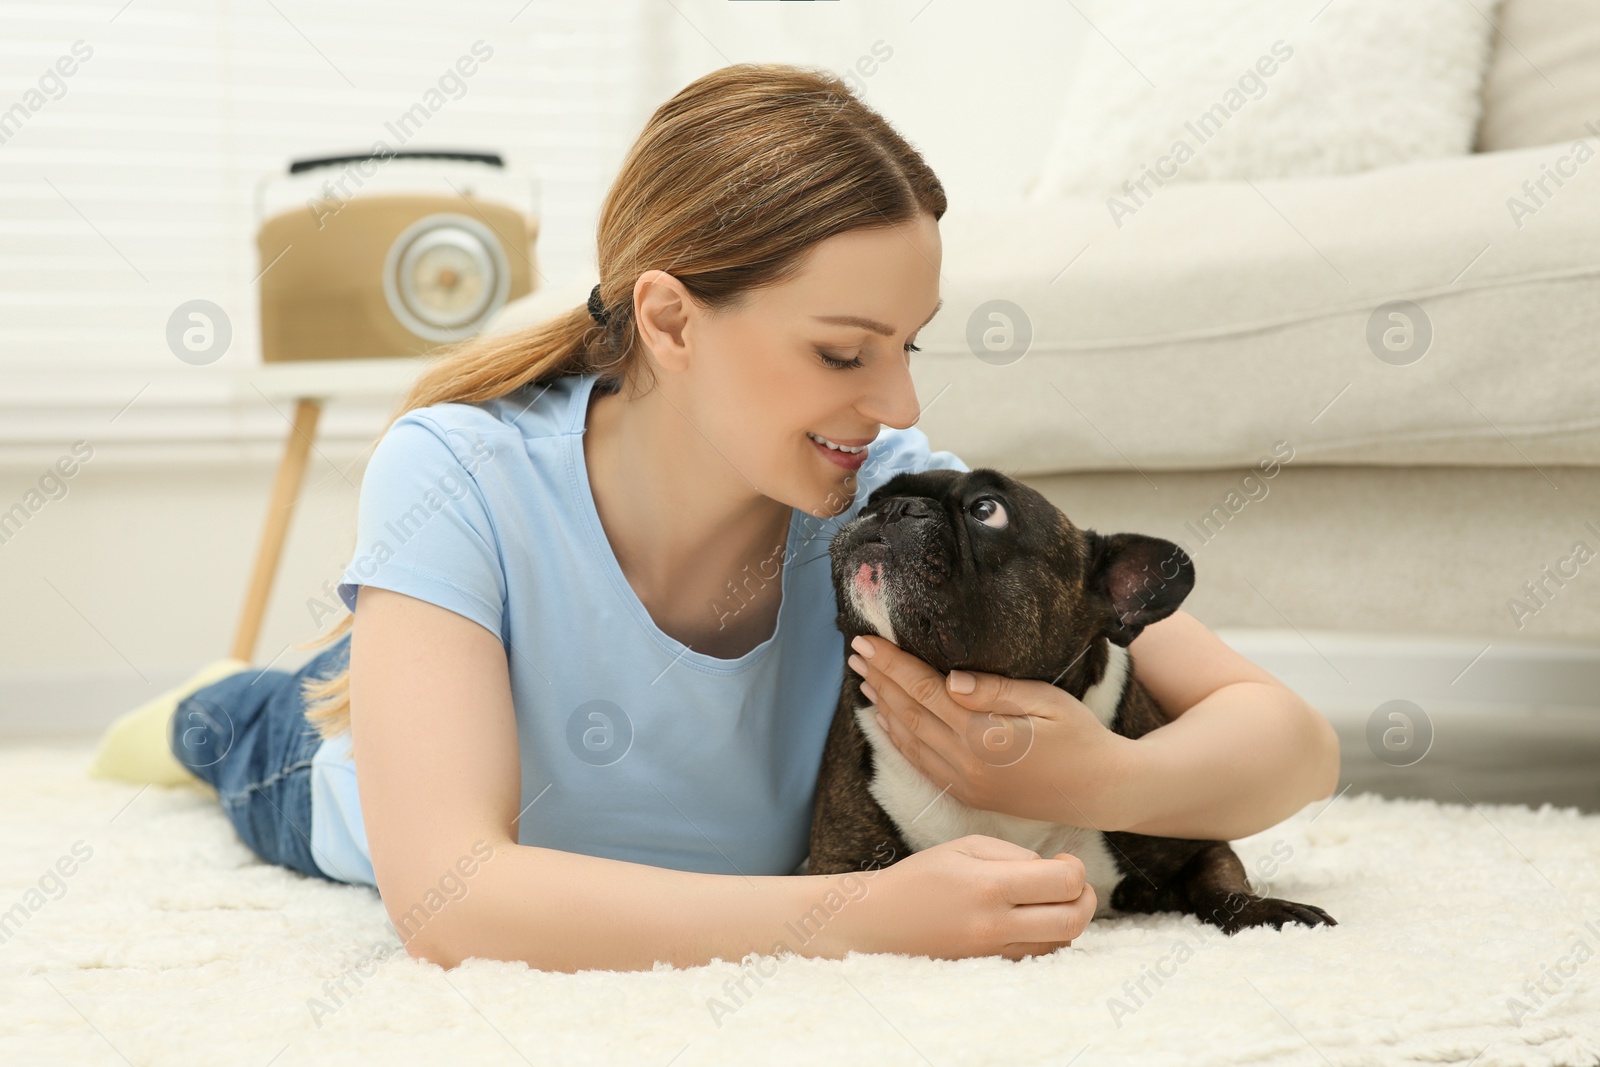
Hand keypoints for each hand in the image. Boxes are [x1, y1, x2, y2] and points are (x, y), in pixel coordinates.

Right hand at [825, 834, 1096, 961]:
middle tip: (1071, 882)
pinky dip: (1049, 935)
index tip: (1063, 861)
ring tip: (1049, 897)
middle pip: (1073, 921)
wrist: (879, 923)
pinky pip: (1038, 955)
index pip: (1063, 884)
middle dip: (1085, 897)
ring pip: (1061, 942)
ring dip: (1068, 917)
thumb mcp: (963, 848)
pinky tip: (1033, 917)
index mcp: (989, 886)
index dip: (1075, 869)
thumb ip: (1013, 855)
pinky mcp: (991, 966)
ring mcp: (994, 952)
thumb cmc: (920, 877)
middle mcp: (996, 925)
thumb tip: (1051, 870)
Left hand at [848, 634, 1133, 828]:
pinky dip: (899, 739)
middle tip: (855, 652)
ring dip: (884, 708)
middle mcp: (966, 763)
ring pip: (909, 740)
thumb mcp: (1047, 702)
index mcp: (984, 735)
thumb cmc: (1081, 737)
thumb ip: (996, 691)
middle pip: (909, 713)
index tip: (867, 640)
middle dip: (879, 680)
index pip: (925, 690)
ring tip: (864, 680)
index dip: (892, 663)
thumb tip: (950, 679)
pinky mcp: (968, 796)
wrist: (1102, 792)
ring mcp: (964, 784)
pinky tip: (889, 720)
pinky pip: (922, 764)